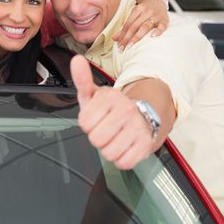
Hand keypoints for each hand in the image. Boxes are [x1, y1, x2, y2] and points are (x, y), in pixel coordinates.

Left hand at [70, 55, 153, 169]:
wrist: (145, 114)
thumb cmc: (114, 107)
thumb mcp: (95, 93)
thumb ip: (82, 79)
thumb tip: (76, 61)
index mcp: (111, 97)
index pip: (84, 123)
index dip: (88, 123)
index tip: (96, 117)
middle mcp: (127, 110)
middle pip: (96, 139)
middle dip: (98, 137)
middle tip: (106, 128)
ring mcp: (139, 127)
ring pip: (109, 153)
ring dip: (109, 148)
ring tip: (116, 136)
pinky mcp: (147, 144)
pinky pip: (123, 162)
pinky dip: (122, 158)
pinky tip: (125, 146)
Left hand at [113, 0, 168, 50]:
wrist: (157, 0)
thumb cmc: (143, 11)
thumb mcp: (134, 15)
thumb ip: (125, 27)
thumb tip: (114, 38)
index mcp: (137, 10)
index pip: (128, 24)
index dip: (122, 35)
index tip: (118, 44)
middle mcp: (146, 12)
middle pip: (135, 26)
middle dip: (127, 38)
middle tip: (122, 48)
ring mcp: (156, 15)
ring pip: (145, 26)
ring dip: (137, 36)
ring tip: (130, 45)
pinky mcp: (165, 19)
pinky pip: (162, 26)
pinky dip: (158, 31)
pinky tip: (153, 37)